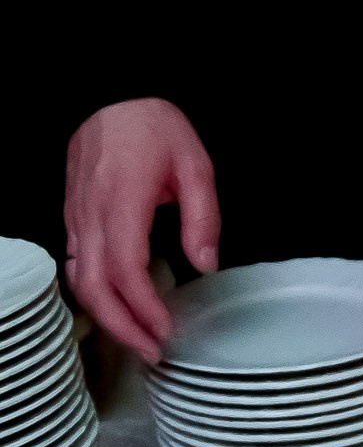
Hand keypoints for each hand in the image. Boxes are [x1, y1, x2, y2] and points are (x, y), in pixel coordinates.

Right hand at [64, 99, 220, 362]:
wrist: (111, 95)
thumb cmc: (154, 125)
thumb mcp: (195, 165)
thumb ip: (203, 217)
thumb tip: (205, 264)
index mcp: (122, 203)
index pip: (125, 271)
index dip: (143, 309)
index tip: (167, 331)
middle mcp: (91, 216)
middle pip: (94, 288)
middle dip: (123, 328)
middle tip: (154, 352)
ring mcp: (76, 217)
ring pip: (81, 281)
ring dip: (108, 316)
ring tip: (141, 337)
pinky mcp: (72, 216)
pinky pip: (77, 264)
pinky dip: (95, 292)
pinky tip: (119, 305)